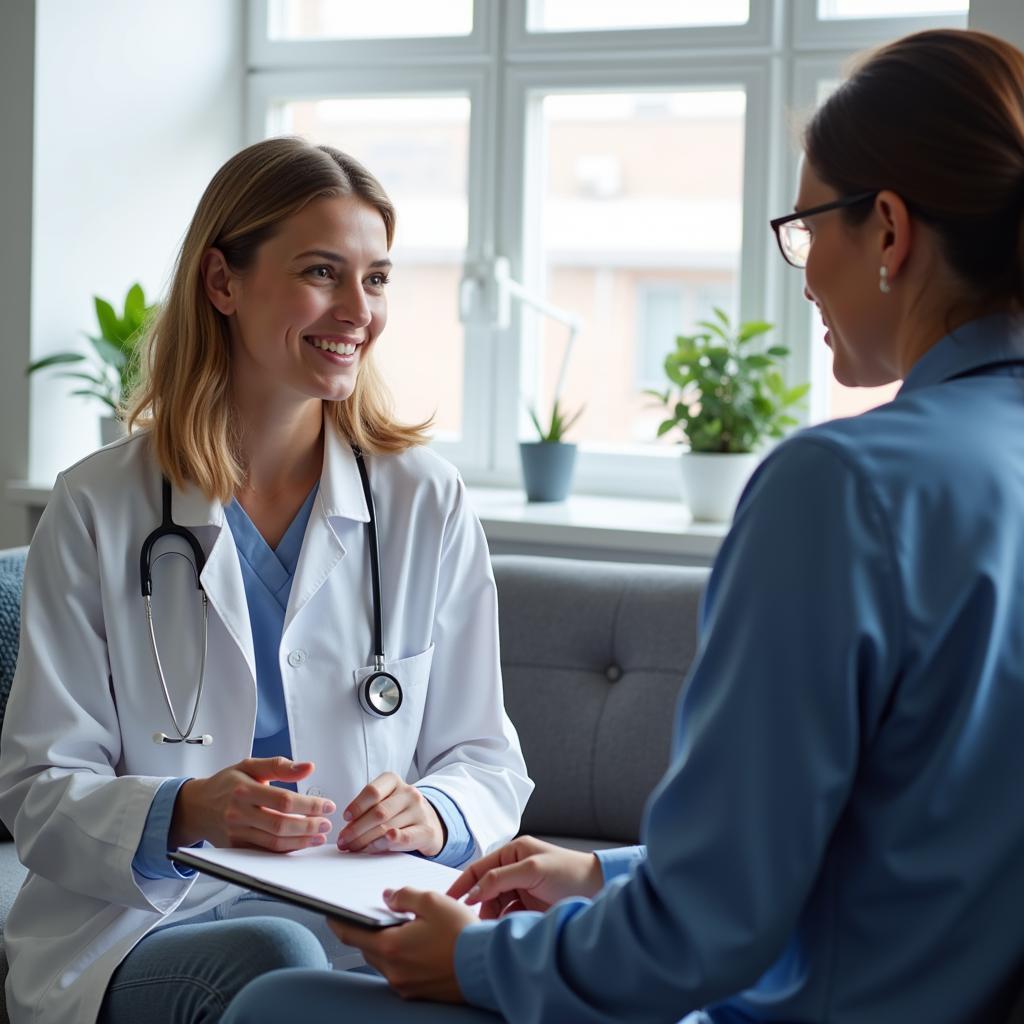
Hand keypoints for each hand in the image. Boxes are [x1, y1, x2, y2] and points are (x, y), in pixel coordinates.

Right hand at [170, 757, 335, 852]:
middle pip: (280, 825)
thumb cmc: (226, 784)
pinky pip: (264, 852)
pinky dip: (285, 850)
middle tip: (327, 823)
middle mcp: (238, 814)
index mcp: (244, 790)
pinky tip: (300, 844)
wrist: (196, 806)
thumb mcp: (250, 766)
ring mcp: (235, 834)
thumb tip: (308, 767)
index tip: (327, 805)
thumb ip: (280, 765)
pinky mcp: (235, 849)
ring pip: (273, 843)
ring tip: (319, 836)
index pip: (283, 801)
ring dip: (301, 842)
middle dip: (309, 826)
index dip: (309, 805)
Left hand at [331, 888, 476, 1001]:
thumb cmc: (462, 934)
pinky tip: (417, 943)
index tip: (331, 913)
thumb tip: (388, 896)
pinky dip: (400, 955)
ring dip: (385, 943)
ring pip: (383, 960)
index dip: (338, 921)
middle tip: (373, 913)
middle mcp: (393, 970)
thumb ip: (405, 896)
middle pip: (367, 947)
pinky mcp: (417, 992)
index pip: (351, 933)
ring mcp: (405, 984)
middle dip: (366, 930)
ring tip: (401, 925)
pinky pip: (399, 971)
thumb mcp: (433, 902)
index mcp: (391, 946)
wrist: (487, 967)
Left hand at [338, 772, 444, 855]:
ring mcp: (420, 811)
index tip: (345, 819)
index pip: (373, 791)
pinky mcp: (426, 830)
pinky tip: (375, 847)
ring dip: (365, 841)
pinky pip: (404, 837)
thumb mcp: (384, 800)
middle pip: (378, 812)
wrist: (427, 821)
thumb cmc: (397, 811)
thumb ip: (367, 810)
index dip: (357, 806)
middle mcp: (409, 793)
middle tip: (343, 841)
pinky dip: (387, 843)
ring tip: (353, 848)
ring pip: (387, 827)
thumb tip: (345, 830)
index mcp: (394, 781)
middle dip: (356, 829)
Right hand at [447, 836, 603, 918]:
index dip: (462, 884)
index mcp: (513, 852)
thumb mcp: (532, 869)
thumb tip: (474, 892)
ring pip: (495, 905)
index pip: (479, 867)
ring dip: (490, 917)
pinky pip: (507, 916)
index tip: (447, 901)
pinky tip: (501, 931)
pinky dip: (502, 924)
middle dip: (477, 905)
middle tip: (470, 922)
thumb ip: (500, 878)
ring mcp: (521, 889)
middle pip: (485, 888)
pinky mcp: (529, 907)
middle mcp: (514, 869)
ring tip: (488, 929)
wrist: (598, 890)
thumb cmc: (569, 872)